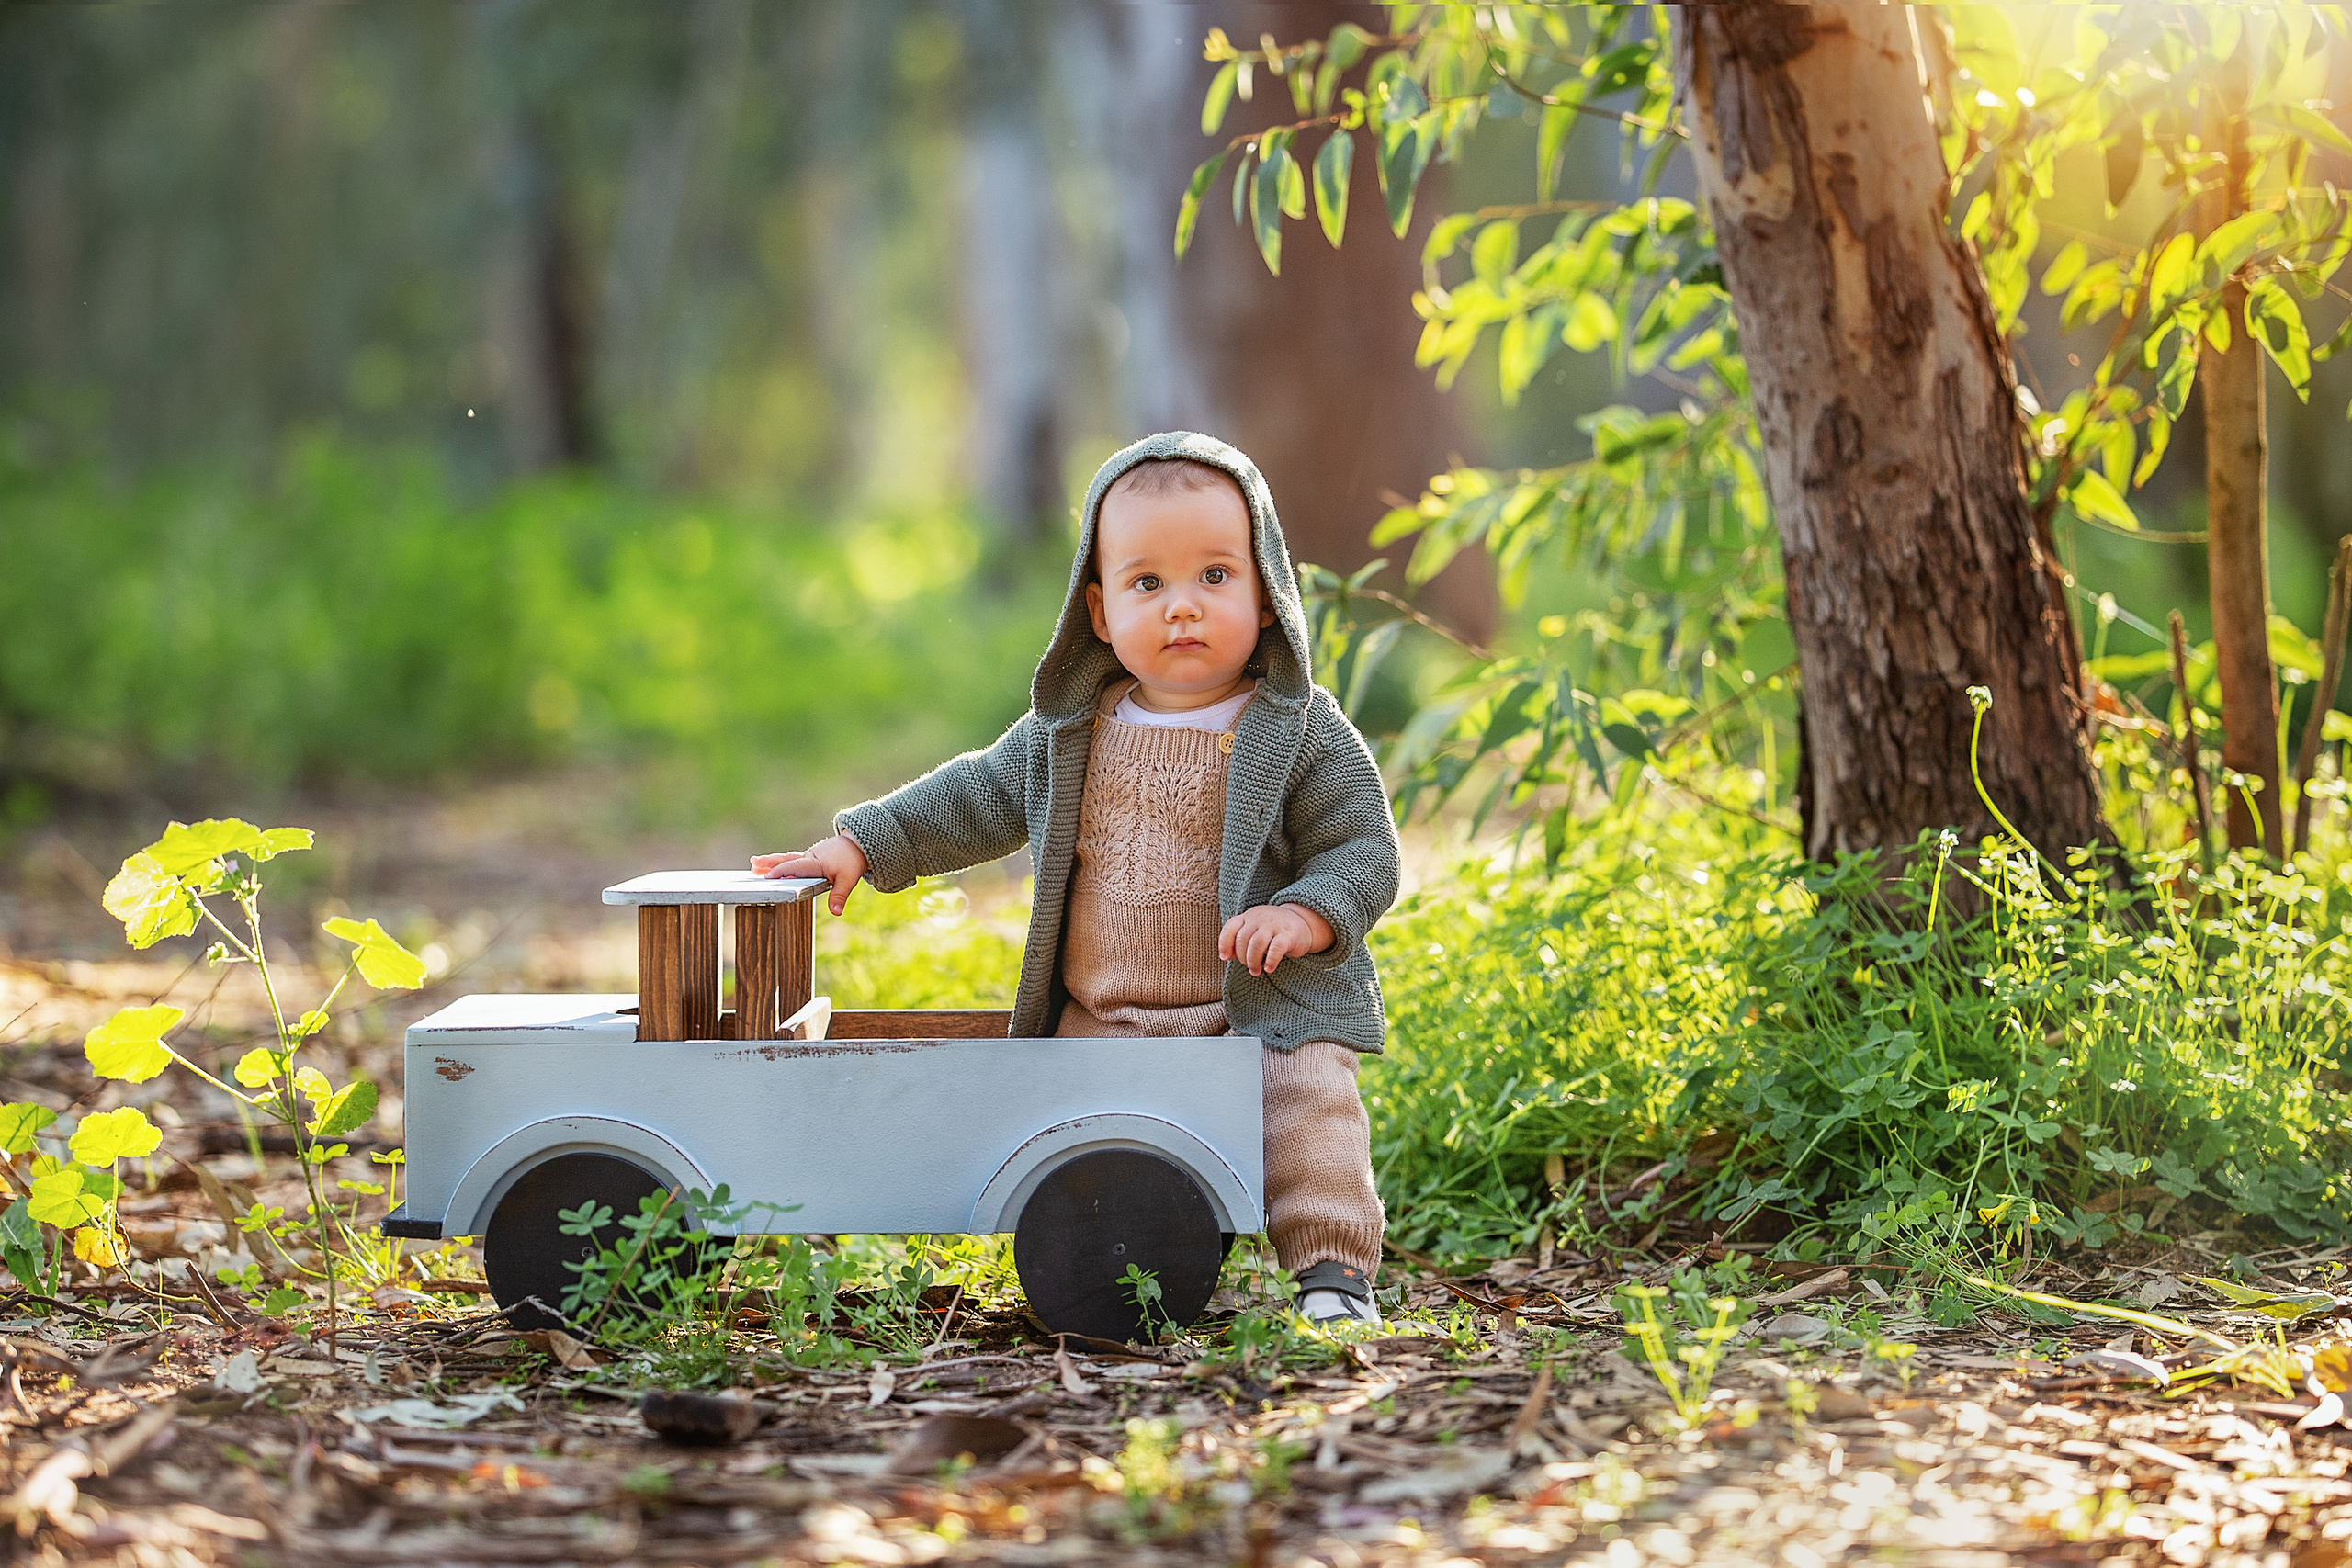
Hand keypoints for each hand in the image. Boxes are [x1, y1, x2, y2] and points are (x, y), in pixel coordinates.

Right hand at [752, 833, 868, 915]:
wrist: (856, 845)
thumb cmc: (851, 862)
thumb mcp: (848, 880)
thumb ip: (839, 896)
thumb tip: (836, 912)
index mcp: (815, 863)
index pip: (795, 868)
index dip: (781, 872)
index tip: (767, 877)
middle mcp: (809, 858)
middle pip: (786, 860)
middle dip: (769, 863)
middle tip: (753, 865)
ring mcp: (807, 856)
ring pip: (786, 858)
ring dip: (771, 861)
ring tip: (754, 864)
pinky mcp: (808, 857)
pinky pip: (791, 860)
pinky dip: (779, 862)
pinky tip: (769, 866)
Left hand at [1218, 903, 1333, 975]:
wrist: (1303, 922)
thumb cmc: (1274, 931)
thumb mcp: (1255, 931)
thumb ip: (1241, 940)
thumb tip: (1226, 956)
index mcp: (1249, 917)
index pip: (1231, 927)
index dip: (1224, 943)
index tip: (1224, 958)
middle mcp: (1260, 918)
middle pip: (1243, 938)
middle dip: (1242, 957)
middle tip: (1249, 967)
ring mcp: (1274, 925)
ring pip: (1256, 943)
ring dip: (1253, 960)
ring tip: (1256, 971)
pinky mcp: (1289, 935)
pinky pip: (1276, 949)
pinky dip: (1270, 961)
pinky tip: (1269, 968)